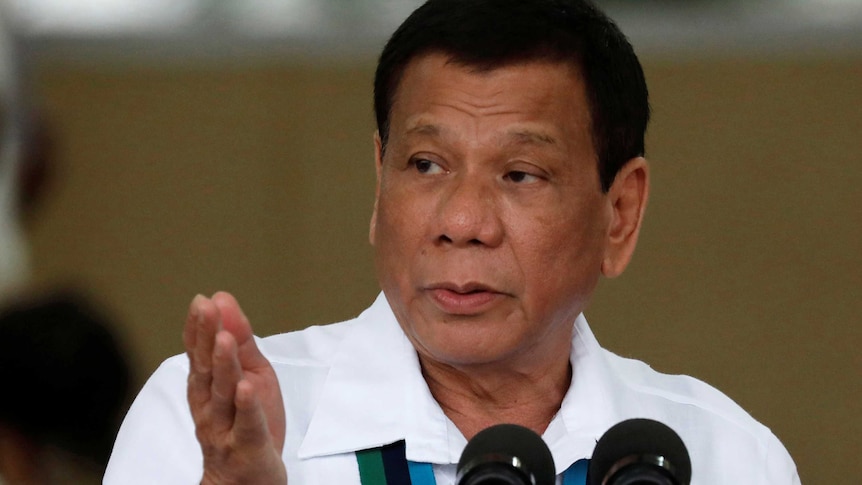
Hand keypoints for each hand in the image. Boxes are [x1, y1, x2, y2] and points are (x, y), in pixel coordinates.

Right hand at [183, 292, 286, 484]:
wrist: (245, 483)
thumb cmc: (246, 425)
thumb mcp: (249, 374)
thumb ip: (239, 340)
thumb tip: (223, 299)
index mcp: (208, 388)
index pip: (198, 353)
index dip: (198, 327)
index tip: (201, 301)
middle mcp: (209, 406)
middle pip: (206, 369)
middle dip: (205, 337)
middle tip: (205, 308)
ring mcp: (225, 428)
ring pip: (222, 395)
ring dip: (222, 365)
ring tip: (223, 339)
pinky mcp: (247, 447)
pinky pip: (246, 425)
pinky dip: (245, 406)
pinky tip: (245, 387)